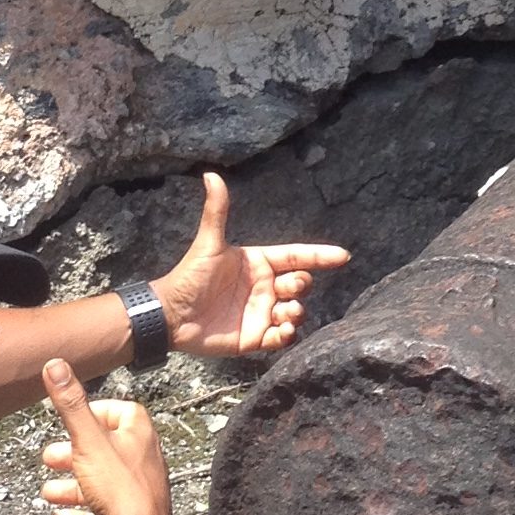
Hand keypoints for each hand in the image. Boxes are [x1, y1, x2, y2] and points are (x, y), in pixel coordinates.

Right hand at [38, 360, 172, 514]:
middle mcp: (144, 462)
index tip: (74, 418)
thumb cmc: (119, 486)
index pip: (123, 412)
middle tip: (49, 458)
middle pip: (105, 450)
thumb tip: (54, 363)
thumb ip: (70, 403)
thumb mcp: (87, 439)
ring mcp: (140, 493)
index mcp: (139, 435)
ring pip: (101, 485)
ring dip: (71, 487)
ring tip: (47, 491)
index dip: (97, 411)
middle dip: (74, 454)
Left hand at [151, 173, 348, 358]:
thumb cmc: (189, 276)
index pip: (296, 257)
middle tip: (291, 287)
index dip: (319, 256)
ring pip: (294, 312)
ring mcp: (261, 313)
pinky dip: (287, 336)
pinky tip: (282, 332)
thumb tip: (212, 174)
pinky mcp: (255, 338)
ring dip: (297, 313)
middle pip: (299, 284)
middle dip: (302, 285)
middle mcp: (264, 288)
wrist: (171, 315)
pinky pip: (280, 339)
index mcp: (258, 263)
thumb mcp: (208, 243)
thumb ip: (217, 211)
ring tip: (289, 314)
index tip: (343, 256)